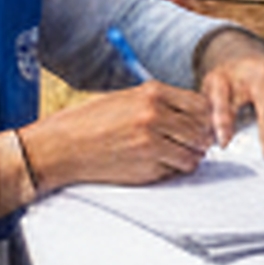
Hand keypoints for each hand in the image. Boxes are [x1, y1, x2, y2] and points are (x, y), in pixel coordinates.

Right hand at [27, 80, 212, 191]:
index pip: (200, 105)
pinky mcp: (147, 167)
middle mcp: (155, 115)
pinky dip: (171, 170)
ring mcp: (152, 143)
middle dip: (198, 140)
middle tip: (187, 143)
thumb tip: (190, 115)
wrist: (60, 147)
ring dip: (187, 157)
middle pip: (202, 131)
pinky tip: (154, 163)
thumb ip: (158, 103)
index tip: (198, 124)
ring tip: (169, 154)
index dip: (203, 117)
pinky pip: (176, 171)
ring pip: (194, 155)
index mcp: (151, 93)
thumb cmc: (87, 122)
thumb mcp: (124, 99)